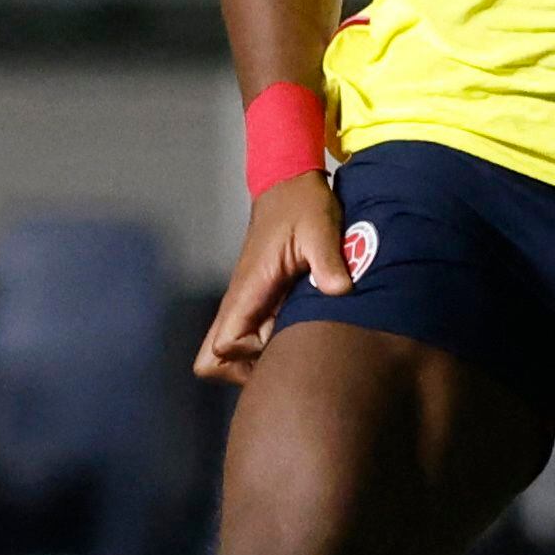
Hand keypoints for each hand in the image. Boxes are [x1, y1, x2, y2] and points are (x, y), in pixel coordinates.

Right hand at [197, 172, 351, 383]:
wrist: (291, 183)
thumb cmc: (302, 205)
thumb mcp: (320, 229)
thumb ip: (327, 261)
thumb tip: (340, 290)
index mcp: (248, 290)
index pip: (221, 346)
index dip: (247, 357)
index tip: (280, 345)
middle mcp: (240, 302)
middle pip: (214, 359)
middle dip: (247, 371)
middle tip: (288, 359)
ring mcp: (248, 303)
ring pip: (233, 351)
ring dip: (262, 358)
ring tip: (301, 345)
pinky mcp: (260, 300)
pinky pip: (253, 336)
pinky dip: (271, 344)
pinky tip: (304, 331)